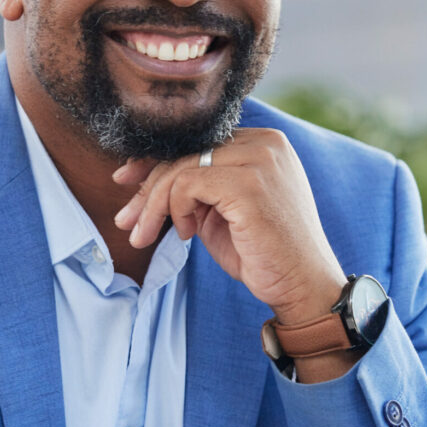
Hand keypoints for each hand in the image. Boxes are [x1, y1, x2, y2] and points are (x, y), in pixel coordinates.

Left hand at [114, 128, 345, 326]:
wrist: (301, 285)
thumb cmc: (263, 254)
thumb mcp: (223, 212)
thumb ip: (198, 189)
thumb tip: (147, 179)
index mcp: (262, 143)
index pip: (198, 141)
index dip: (156, 161)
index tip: (127, 182)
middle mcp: (265, 143)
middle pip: (185, 153)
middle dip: (146, 188)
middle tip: (125, 220)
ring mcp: (259, 160)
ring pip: (181, 168)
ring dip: (154, 205)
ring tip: (143, 235)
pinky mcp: (248, 184)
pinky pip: (188, 185)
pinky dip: (176, 210)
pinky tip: (185, 234)